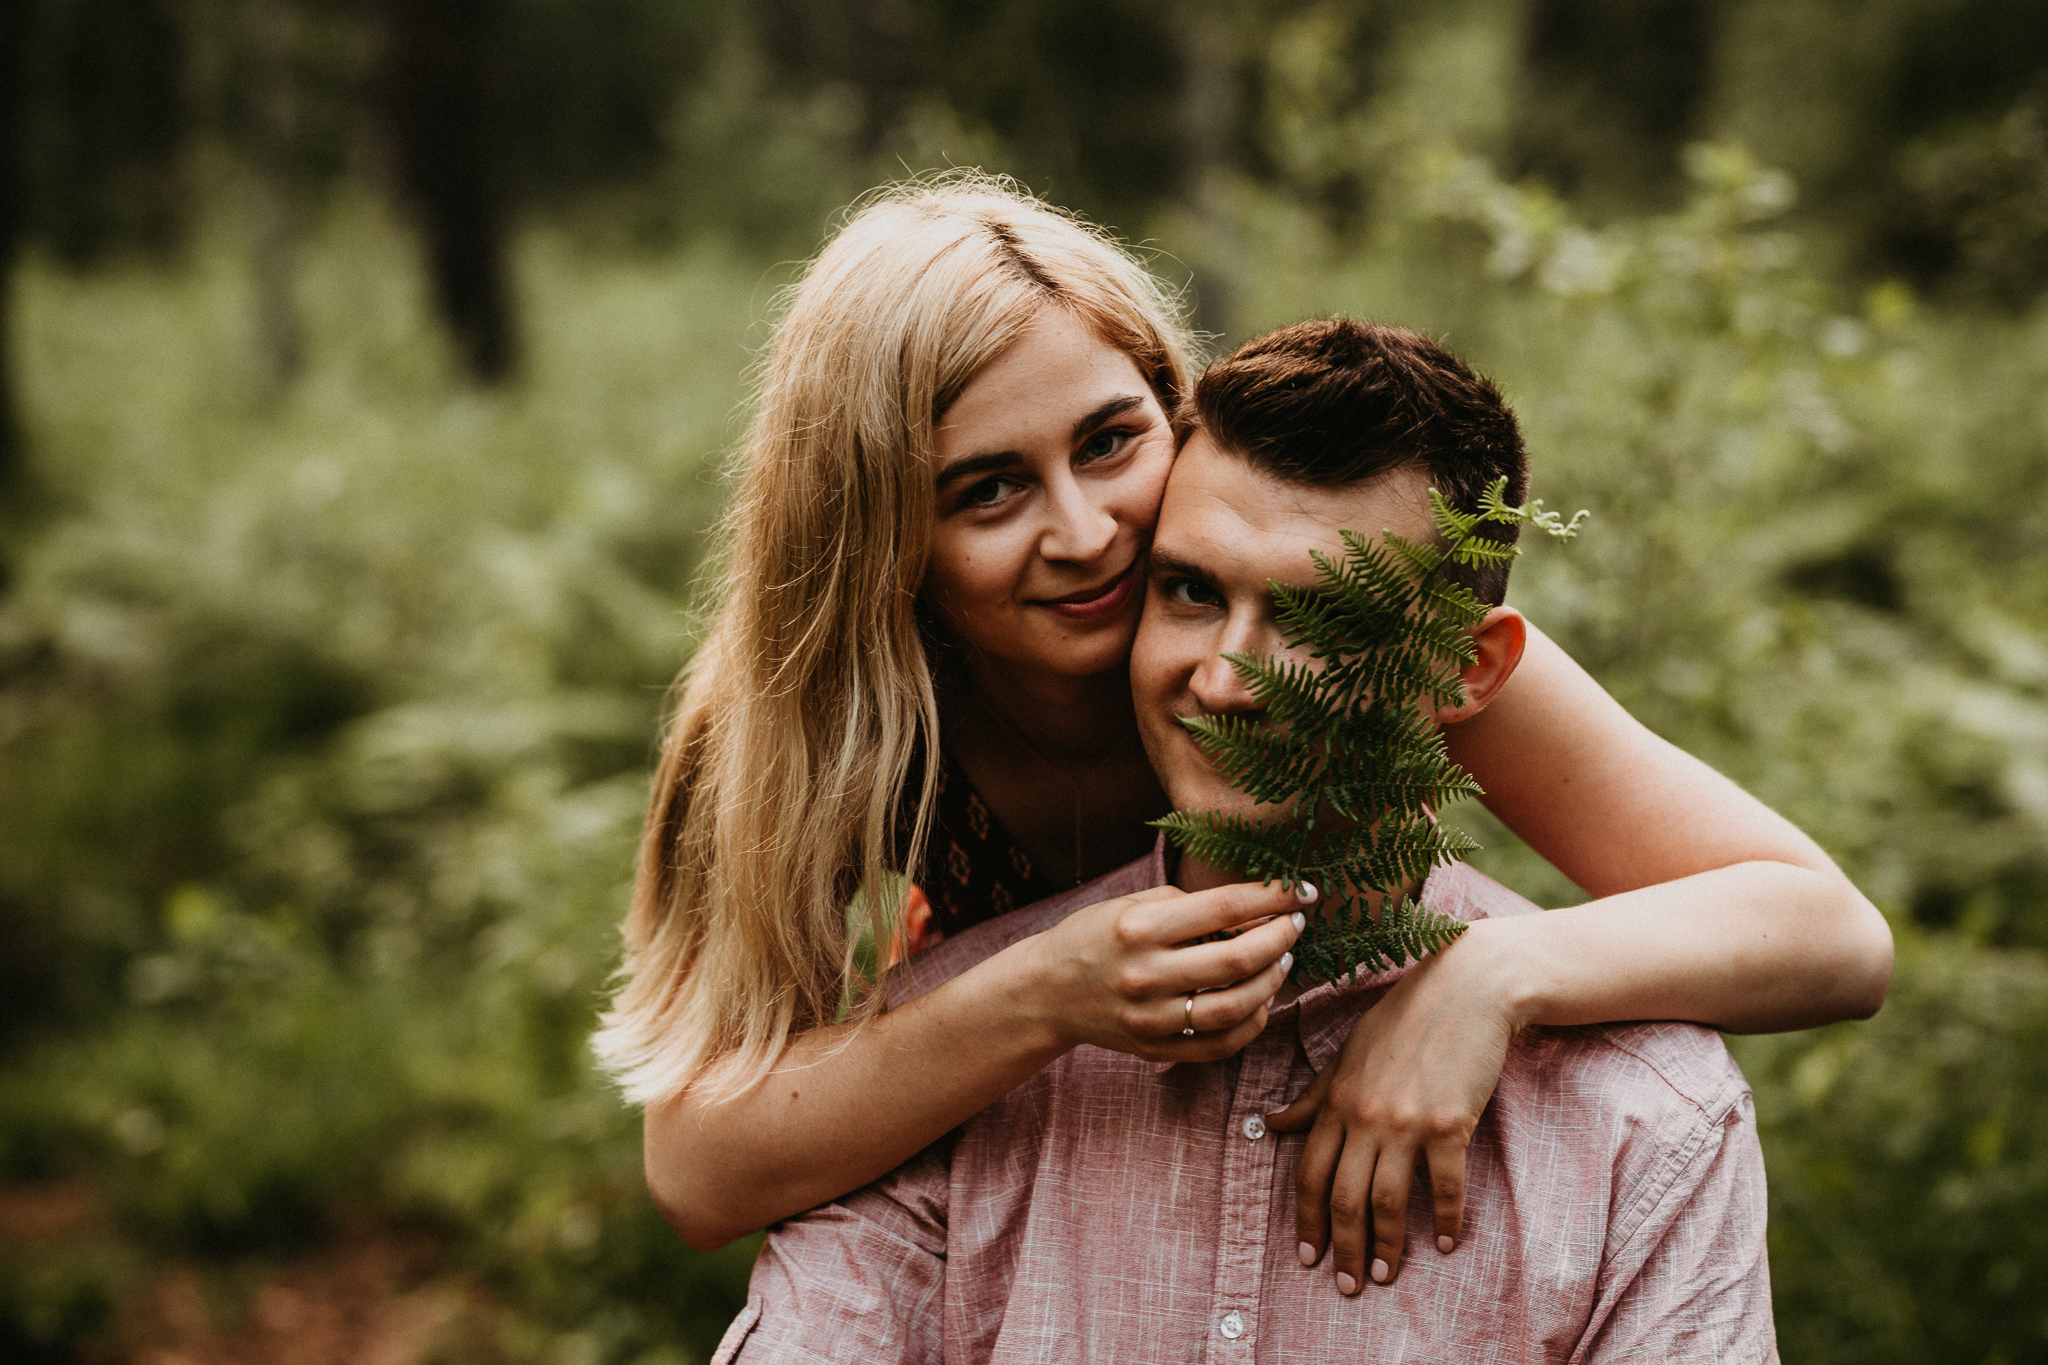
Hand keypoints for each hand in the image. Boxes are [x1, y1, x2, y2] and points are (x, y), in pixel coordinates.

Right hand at [1018, 880, 1311, 1062]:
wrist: (1046, 991)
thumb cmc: (1094, 936)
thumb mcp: (1131, 904)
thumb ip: (1189, 905)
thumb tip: (1253, 911)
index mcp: (1140, 927)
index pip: (1225, 907)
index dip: (1273, 898)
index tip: (1302, 891)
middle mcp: (1145, 973)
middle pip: (1238, 958)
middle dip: (1282, 937)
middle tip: (1296, 925)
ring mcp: (1151, 1017)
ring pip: (1236, 1005)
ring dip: (1273, 981)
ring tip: (1282, 961)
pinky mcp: (1155, 1048)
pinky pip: (1219, 1044)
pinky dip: (1252, 1023)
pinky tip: (1260, 1001)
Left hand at [1266, 919, 1523, 1292]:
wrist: (1466, 989)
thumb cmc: (1405, 1018)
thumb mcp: (1348, 1053)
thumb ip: (1313, 1096)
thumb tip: (1270, 1123)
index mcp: (1337, 1100)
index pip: (1309, 1173)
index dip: (1305, 1220)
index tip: (1308, 1256)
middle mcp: (1365, 1116)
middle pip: (1344, 1198)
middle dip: (1343, 1248)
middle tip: (1348, 1285)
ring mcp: (1407, 1122)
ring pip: (1387, 1201)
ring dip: (1386, 1246)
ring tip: (1386, 1275)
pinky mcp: (1451, 1124)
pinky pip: (1445, 1187)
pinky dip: (1446, 1219)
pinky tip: (1447, 1242)